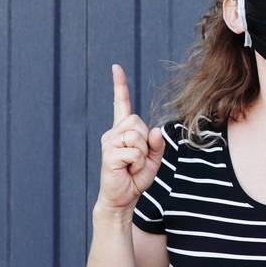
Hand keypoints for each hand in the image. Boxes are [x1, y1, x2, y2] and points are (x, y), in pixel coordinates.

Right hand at [97, 62, 167, 212]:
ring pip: (137, 136)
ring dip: (143, 154)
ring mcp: (109, 143)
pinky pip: (135, 151)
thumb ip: (157, 144)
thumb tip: (155, 130)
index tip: (116, 67)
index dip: (120, 85)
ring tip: (132, 165)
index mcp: (123, 130)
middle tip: (137, 159)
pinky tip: (128, 170)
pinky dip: (138, 163)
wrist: (122, 198)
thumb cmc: (135, 177)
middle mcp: (112, 133)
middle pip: (138, 122)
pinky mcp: (109, 154)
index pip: (122, 104)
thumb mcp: (153, 159)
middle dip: (145, 142)